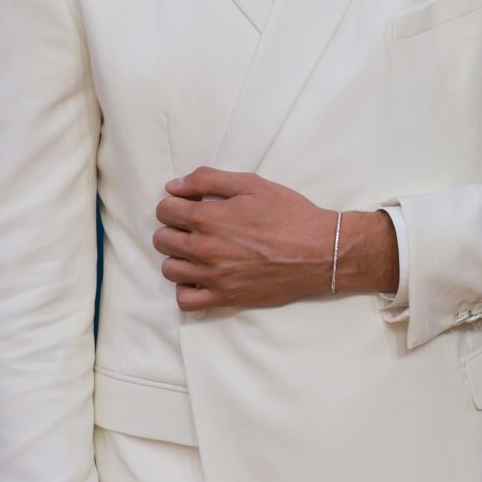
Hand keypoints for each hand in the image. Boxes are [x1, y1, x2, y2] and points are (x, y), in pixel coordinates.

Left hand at [153, 168, 395, 310]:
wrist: (320, 251)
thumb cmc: (289, 214)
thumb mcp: (251, 184)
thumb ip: (208, 180)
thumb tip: (173, 187)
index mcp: (207, 218)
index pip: (164, 210)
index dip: (174, 205)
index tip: (189, 206)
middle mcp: (204, 249)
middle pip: (161, 240)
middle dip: (174, 229)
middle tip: (195, 228)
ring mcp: (213, 277)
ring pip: (169, 270)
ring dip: (178, 258)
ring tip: (198, 252)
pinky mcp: (225, 298)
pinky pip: (185, 300)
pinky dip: (186, 289)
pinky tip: (200, 277)